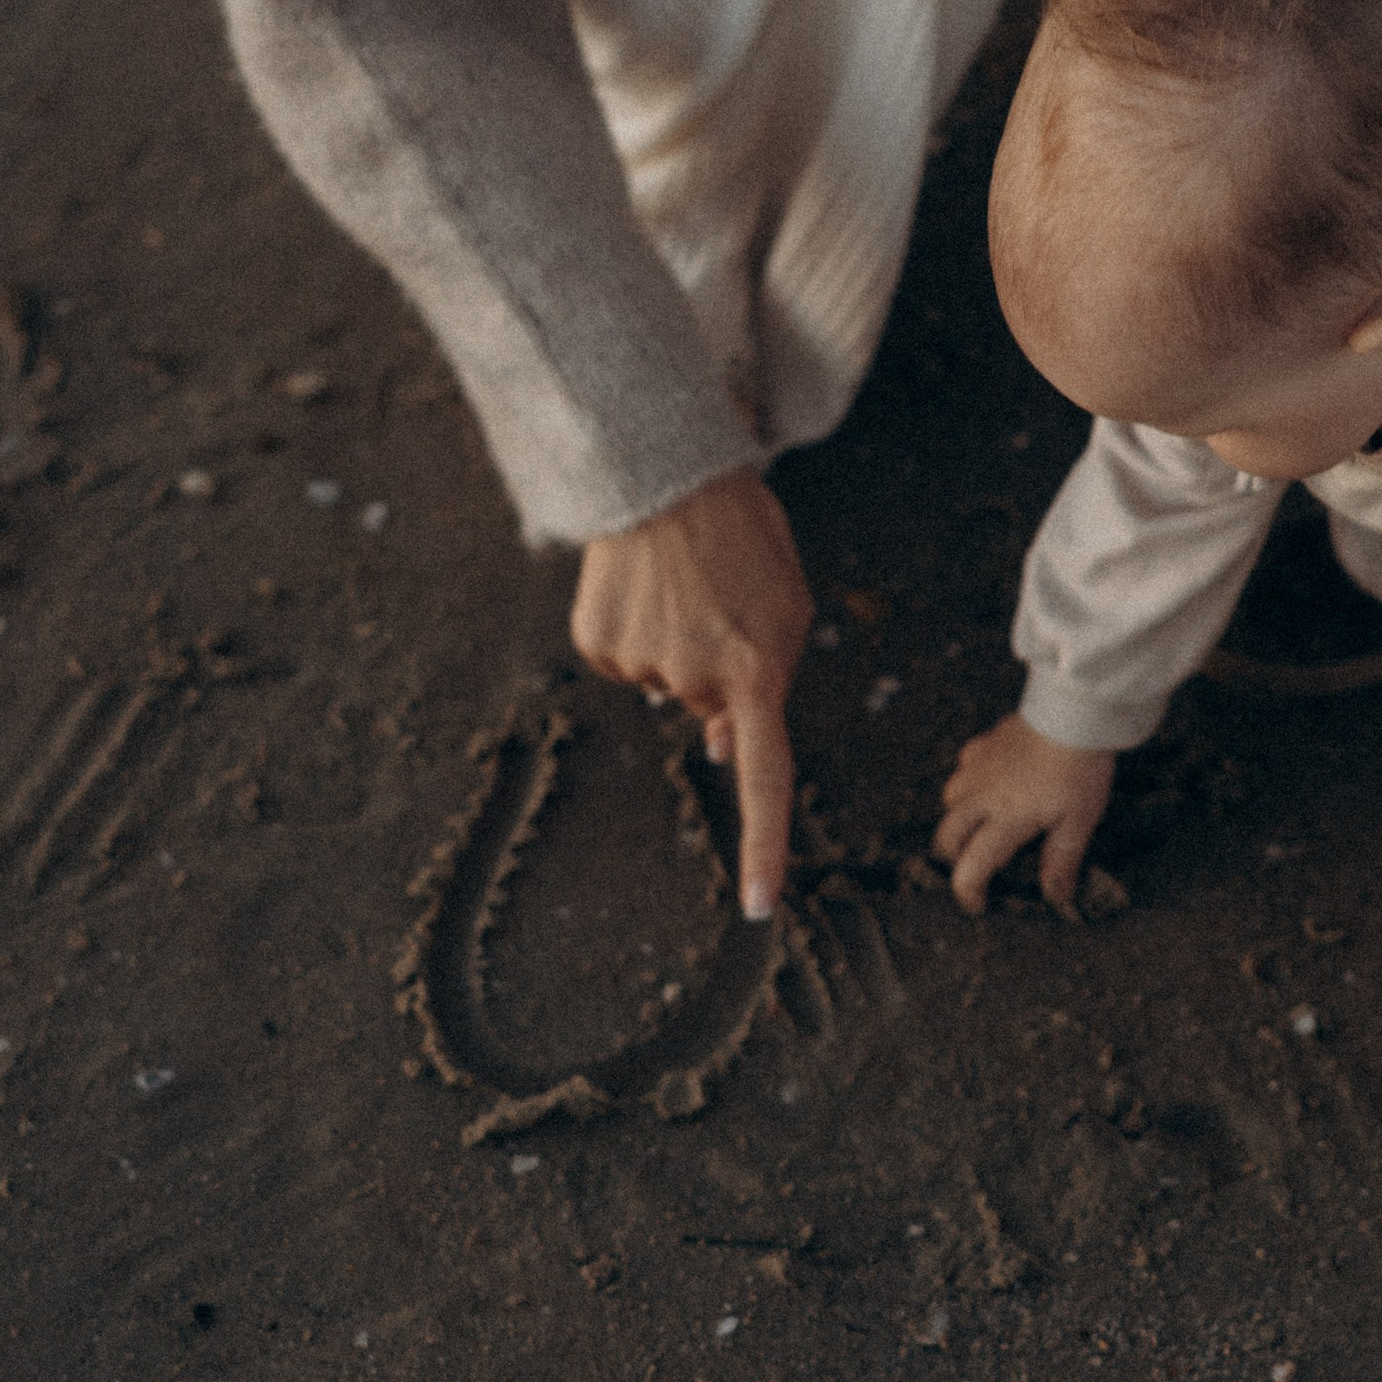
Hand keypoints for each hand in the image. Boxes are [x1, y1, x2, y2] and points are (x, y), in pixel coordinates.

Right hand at [571, 467, 811, 921]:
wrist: (669, 473)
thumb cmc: (744, 539)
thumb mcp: (785, 607)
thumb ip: (767, 682)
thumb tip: (722, 751)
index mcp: (757, 670)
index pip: (765, 778)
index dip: (764, 844)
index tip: (758, 908)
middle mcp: (695, 678)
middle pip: (709, 707)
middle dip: (719, 667)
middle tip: (721, 602)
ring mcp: (640, 665)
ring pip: (665, 684)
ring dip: (677, 645)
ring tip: (683, 585)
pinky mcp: (596, 646)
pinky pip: (624, 663)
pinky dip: (634, 635)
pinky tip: (643, 588)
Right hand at [935, 712, 1116, 917]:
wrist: (1075, 714)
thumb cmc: (1080, 769)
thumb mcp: (1079, 822)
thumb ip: (1062, 861)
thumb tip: (1056, 897)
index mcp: (1005, 820)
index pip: (970, 867)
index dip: (968, 892)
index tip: (978, 904)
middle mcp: (982, 796)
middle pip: (947, 835)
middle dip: (955, 857)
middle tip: (978, 865)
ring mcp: (979, 767)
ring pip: (950, 799)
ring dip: (961, 818)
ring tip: (985, 824)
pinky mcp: (985, 744)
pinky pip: (964, 767)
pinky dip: (970, 782)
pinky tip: (992, 782)